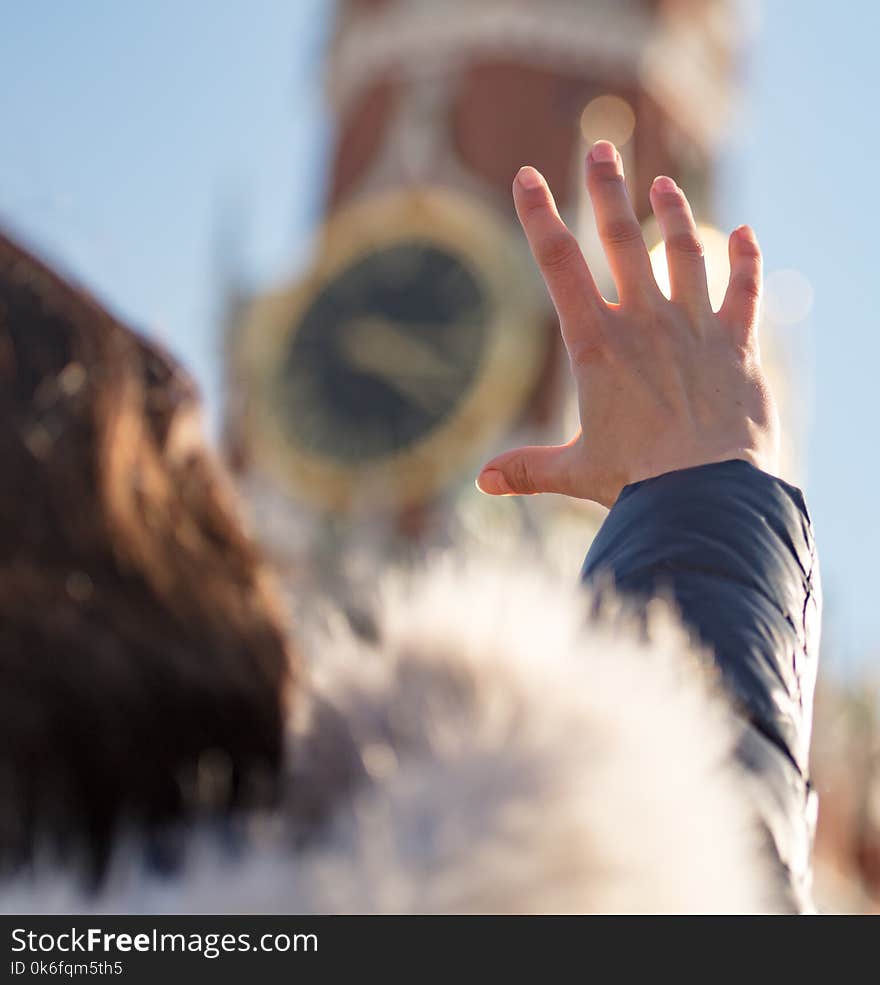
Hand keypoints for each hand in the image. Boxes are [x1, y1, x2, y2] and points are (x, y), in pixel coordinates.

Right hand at [476, 140, 778, 507]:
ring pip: (684, 252)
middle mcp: (645, 322)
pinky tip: (747, 233)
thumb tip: (483, 481)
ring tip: (664, 183)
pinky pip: (745, 291)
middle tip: (604, 146)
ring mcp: (695, 328)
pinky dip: (747, 261)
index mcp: (596, 344)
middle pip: (623, 238)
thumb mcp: (575, 472)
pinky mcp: (737, 345)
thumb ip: (528, 468)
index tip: (528, 176)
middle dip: (609, 188)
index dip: (539, 215)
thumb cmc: (636, 481)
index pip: (558, 264)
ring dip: (674, 213)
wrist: (706, 492)